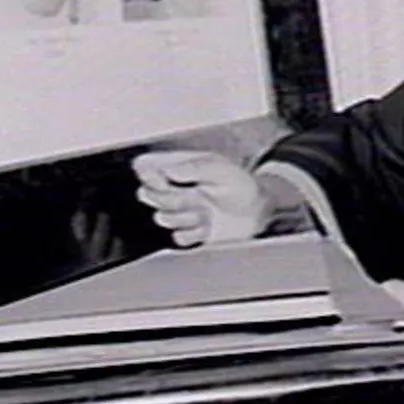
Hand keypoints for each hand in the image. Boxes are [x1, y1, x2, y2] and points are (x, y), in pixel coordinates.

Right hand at [132, 150, 268, 246]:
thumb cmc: (241, 184)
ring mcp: (181, 212)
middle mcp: (175, 189)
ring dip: (185, 215)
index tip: (164, 180)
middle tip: (193, 196)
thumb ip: (194, 168)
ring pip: (162, 217)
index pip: (146, 167)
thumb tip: (168, 170)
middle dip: (168, 198)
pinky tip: (208, 226)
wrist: (258, 212)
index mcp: (179, 168)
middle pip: (147, 194)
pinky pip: (178, 237)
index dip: (148, 175)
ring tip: (206, 209)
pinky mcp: (190, 233)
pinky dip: (194, 233)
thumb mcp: (221, 169)